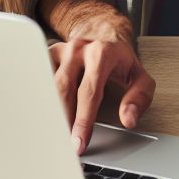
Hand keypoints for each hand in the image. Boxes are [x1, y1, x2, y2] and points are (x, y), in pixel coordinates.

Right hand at [49, 20, 155, 155]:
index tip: (79, 143)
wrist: (104, 33)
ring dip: (48, 111)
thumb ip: (139, 98)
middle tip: (62, 145)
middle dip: (62, 120)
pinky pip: (38, 76)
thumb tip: (128, 119)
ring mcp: (62, 50)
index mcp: (102, 54)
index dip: (83, 120)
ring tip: (51, 134)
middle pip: (64, 89)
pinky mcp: (49, 54)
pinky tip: (40, 115)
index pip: (90, 92)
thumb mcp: (139, 76)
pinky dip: (38, 96)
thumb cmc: (120, 60)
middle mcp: (79, 49)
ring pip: (47, 84)